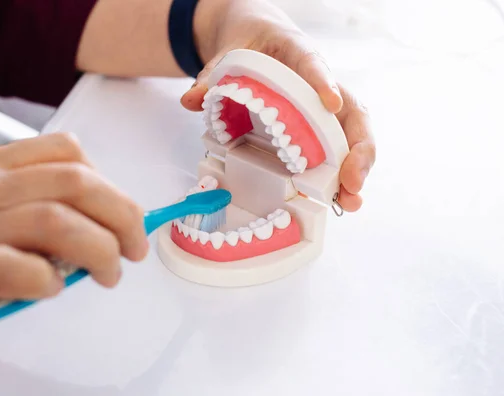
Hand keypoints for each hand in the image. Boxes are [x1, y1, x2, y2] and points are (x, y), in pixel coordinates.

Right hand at [0, 133, 147, 353]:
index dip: (109, 183)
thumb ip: (29, 206)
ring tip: (108, 274)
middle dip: (122, 216)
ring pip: (57, 221)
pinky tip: (49, 290)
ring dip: (99, 251)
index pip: (67, 152)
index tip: (122, 214)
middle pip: (76, 183)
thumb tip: (96, 227)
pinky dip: (46, 280)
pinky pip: (15, 268)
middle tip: (134, 250)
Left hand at [181, 0, 375, 211]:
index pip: (314, 65)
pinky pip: (335, 149)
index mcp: (299, 55)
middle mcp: (322, 84)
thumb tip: (191, 99)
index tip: (331, 102)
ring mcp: (324, 110)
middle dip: (357, 148)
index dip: (323, 83)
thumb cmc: (252, 45)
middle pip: (352, 112)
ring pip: (350, 136)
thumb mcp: (228, 55)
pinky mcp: (319, 128)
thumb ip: (210, 75)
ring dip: (354, 169)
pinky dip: (338, 174)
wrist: (258, 40)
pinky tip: (337, 197)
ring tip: (350, 201)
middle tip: (352, 181)